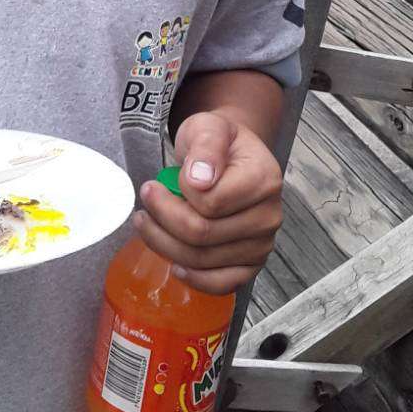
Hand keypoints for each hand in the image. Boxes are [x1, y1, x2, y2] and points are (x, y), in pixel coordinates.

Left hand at [134, 108, 282, 294]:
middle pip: (202, 235)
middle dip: (162, 220)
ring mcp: (262, 244)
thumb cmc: (218, 142)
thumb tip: (199, 180)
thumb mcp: (209, 127)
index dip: (174, 196)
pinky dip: (194, 279)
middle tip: (144, 202)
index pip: (209, 204)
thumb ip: (205, 146)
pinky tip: (175, 264)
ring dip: (166, 245)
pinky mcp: (251, 265)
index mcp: (264, 180)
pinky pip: (222, 284)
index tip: (155, 182)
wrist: (232, 157)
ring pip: (203, 260)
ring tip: (147, 224)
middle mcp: (269, 216)